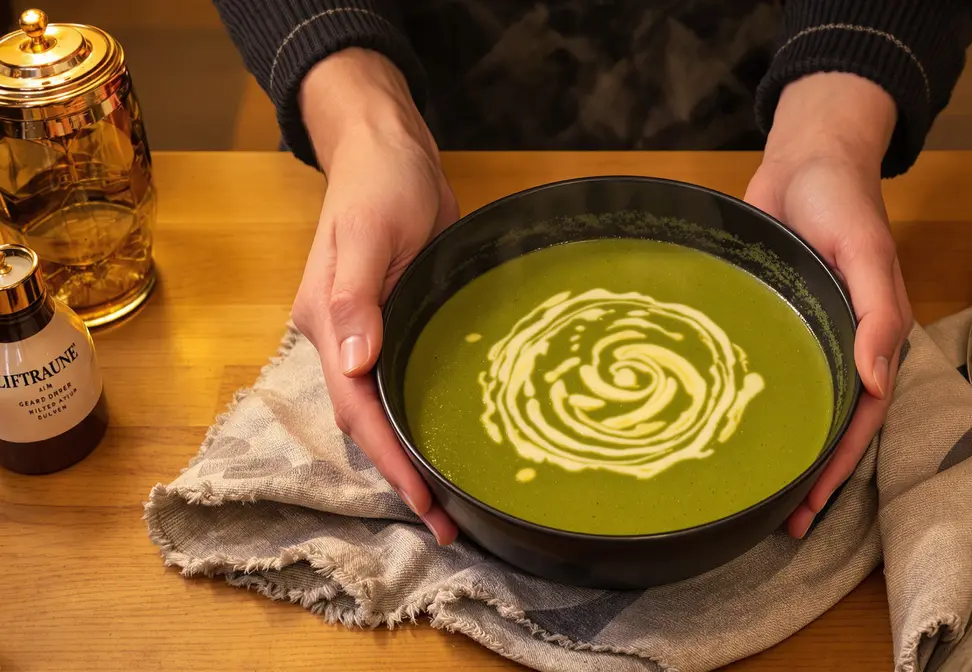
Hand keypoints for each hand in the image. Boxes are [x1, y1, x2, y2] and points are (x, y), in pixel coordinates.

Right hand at [294, 49, 459, 543]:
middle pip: (369, 423)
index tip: (426, 501)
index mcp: (327, 325)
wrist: (391, 152)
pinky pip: (408, 384)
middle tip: (450, 524)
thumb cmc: (378, 185)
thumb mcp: (370, 234)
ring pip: (387, 410)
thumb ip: (357, 298)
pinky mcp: (400, 326)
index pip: (357, 409)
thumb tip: (354, 363)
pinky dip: (426, 420)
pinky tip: (454, 442)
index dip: (391, 458)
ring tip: (455, 502)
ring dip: (415, 456)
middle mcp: (344, 342)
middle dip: (404, 476)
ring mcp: (371, 337)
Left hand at [745, 73, 913, 537]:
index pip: (860, 416)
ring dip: (783, 447)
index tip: (810, 508)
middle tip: (778, 523)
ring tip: (753, 493)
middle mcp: (839, 344)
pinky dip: (757, 402)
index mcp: (870, 337)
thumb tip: (877, 381)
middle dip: (809, 475)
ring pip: (797, 403)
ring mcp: (804, 333)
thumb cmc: (841, 200)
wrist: (804, 156)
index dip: (838, 465)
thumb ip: (877, 314)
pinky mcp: (772, 318)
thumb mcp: (865, 252)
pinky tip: (726, 423)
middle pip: (829, 422)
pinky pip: (767, 369)